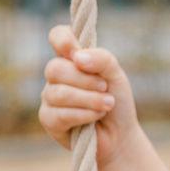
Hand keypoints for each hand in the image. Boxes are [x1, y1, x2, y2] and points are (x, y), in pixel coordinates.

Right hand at [39, 25, 138, 166]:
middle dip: (85, 80)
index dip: (63, 40)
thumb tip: (78, 56)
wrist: (120, 134)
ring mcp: (49, 97)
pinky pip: (59, 114)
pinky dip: (84, 114)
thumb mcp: (116, 75)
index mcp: (73, 58)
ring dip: (89, 99)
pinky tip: (97, 116)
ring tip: (108, 104)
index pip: (58, 36)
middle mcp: (58, 76)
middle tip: (105, 88)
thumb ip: (102, 59)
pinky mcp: (48, 119)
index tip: (77, 53)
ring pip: (58, 93)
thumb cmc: (117, 100)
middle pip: (55, 68)